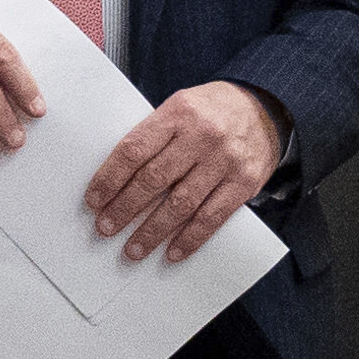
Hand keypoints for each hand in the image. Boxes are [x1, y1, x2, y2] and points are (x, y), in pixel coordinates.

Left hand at [85, 81, 280, 263]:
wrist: (265, 108)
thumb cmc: (212, 111)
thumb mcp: (181, 107)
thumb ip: (155, 136)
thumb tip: (117, 178)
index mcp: (178, 112)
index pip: (135, 149)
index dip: (110, 178)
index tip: (93, 200)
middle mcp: (202, 135)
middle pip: (154, 179)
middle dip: (125, 208)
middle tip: (105, 228)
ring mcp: (225, 160)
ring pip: (181, 203)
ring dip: (153, 231)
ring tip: (133, 248)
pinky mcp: (244, 182)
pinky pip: (212, 217)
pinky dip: (190, 238)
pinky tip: (172, 252)